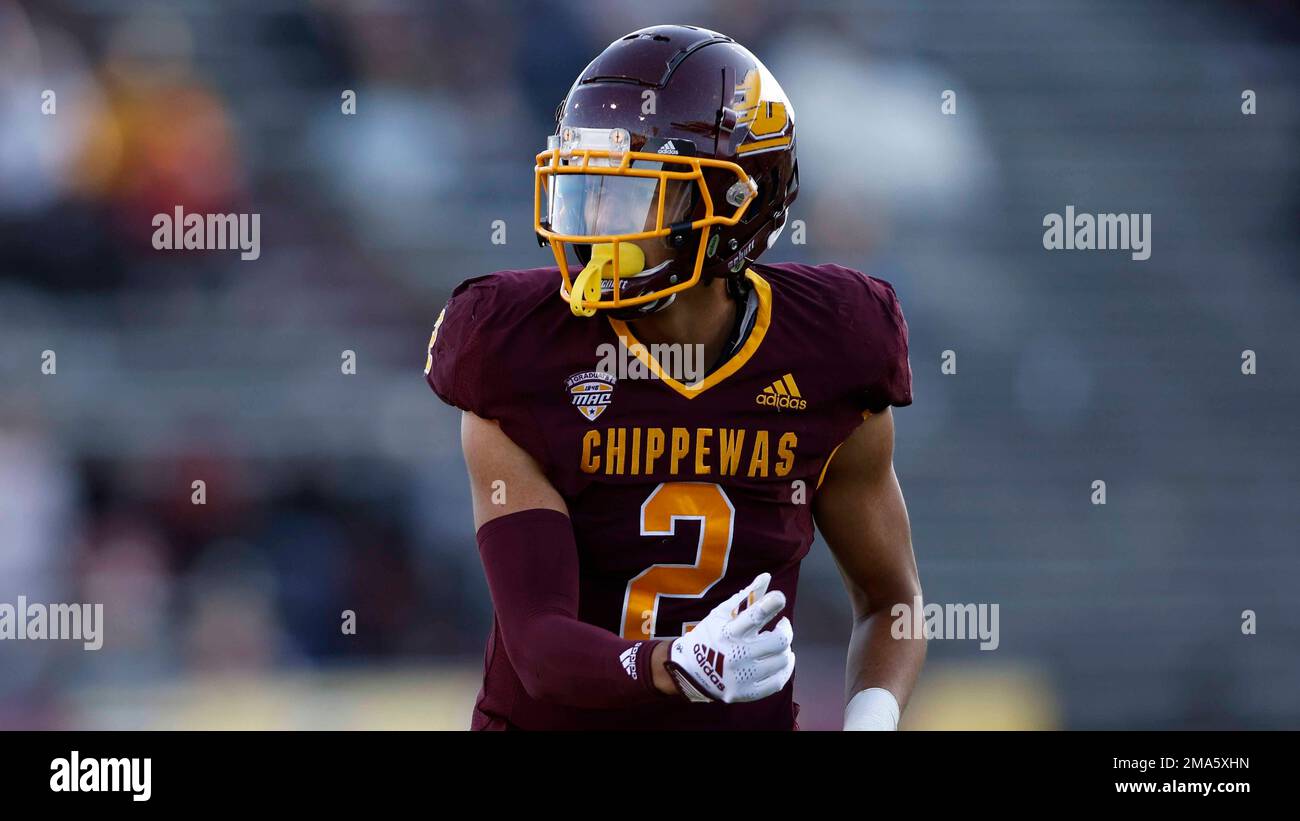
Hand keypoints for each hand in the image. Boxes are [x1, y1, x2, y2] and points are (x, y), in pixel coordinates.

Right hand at [664, 573, 794, 702]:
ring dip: (785, 648)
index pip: (754, 616)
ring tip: (777, 643)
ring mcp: (742, 677)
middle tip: (782, 625)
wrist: (689, 672)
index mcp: (728, 633)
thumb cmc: (708, 637)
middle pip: (778, 641)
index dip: (770, 604)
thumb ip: (746, 596)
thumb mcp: (721, 614)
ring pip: (782, 660)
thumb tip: (766, 577)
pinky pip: (778, 681)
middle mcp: (736, 655)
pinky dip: (785, 668)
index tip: (780, 597)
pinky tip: (783, 659)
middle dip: (786, 629)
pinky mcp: (746, 693)